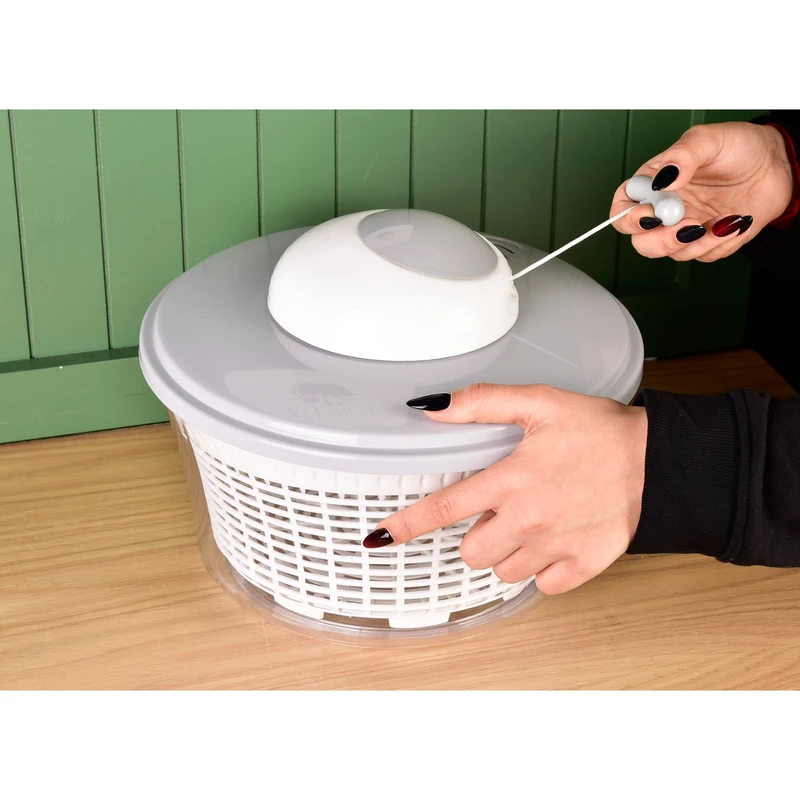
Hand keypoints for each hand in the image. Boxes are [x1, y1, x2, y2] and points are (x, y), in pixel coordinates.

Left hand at [362, 384, 647, 594]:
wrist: (658, 462)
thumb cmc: (599, 430)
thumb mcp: (540, 402)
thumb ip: (482, 403)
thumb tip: (433, 408)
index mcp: (512, 480)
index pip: (445, 508)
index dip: (406, 525)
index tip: (379, 538)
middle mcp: (528, 520)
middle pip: (471, 551)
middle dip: (474, 536)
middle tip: (497, 513)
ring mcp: (555, 547)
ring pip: (503, 571)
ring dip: (506, 552)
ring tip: (528, 524)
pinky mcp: (582, 566)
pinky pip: (542, 585)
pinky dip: (541, 570)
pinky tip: (552, 543)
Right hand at [610, 122, 794, 261]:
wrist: (778, 164)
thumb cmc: (739, 147)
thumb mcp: (708, 139)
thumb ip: (682, 155)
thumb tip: (664, 179)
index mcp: (654, 185)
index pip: (623, 209)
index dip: (629, 219)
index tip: (652, 216)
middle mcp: (664, 210)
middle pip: (642, 242)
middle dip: (663, 240)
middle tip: (688, 224)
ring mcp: (684, 227)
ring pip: (672, 253)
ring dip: (699, 241)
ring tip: (722, 219)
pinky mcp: (706, 242)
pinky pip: (703, 255)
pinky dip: (720, 242)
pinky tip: (734, 221)